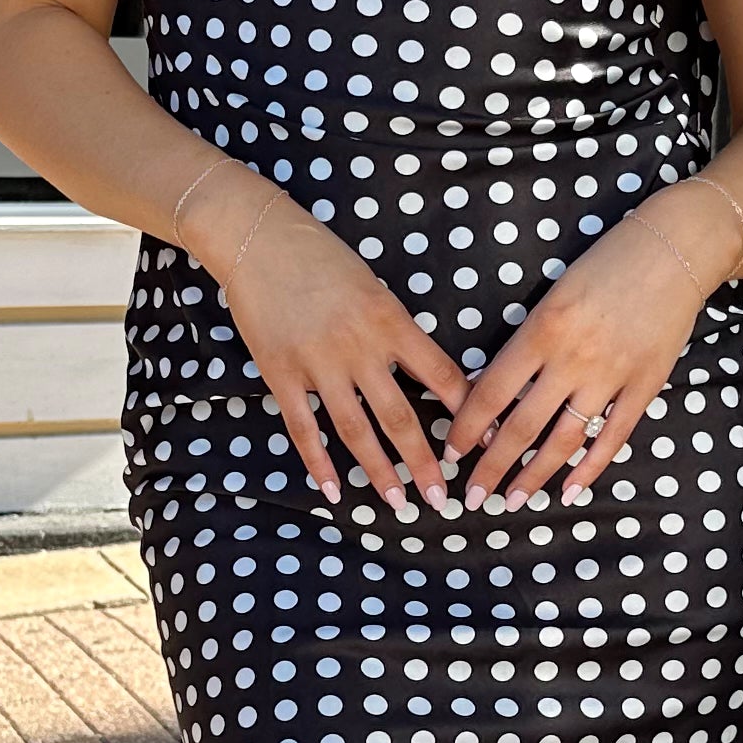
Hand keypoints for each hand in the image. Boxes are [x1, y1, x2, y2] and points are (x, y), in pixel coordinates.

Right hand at [192, 168, 470, 509]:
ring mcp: (318, 364)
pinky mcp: (281, 373)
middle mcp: (359, 347)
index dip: (466, 412)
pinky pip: (303, 427)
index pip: (441, 375)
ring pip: (356, 430)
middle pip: (401, 416)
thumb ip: (396, 330)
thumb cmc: (322, 258)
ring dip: (379, 471)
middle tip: (445, 500)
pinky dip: (318, 462)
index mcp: (390, 320)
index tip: (483, 442)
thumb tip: (427, 373)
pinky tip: (333, 490)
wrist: (259, 238)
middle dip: (425, 462)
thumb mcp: (373, 285)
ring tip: (399, 503)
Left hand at [443, 182, 739, 507]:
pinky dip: (590, 468)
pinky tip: (570, 492)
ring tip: (513, 501)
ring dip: (535, 476)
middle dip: (492, 467)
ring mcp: (613, 375)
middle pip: (522, 426)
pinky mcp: (646, 385)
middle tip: (473, 498)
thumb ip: (527, 340)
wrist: (675, 249)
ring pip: (564, 439)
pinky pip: (613, 436)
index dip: (467, 428)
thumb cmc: (607, 263)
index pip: (492, 392)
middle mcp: (574, 358)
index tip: (451, 452)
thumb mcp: (555, 293)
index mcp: (542, 329)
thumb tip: (491, 385)